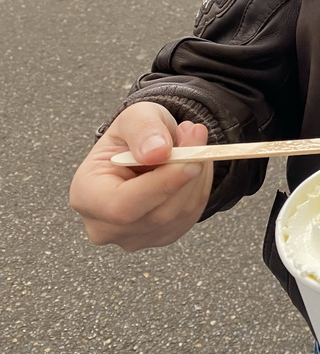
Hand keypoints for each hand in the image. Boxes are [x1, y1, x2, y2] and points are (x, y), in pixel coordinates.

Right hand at [69, 101, 213, 250]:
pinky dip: (199, 184)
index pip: (122, 206)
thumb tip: (157, 152)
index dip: (160, 185)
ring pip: (179, 213)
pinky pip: (191, 214)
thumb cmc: (133, 134)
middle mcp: (105, 226)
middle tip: (197, 134)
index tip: (189, 159)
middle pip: (156, 214)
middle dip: (185, 173)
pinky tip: (191, 162)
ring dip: (196, 174)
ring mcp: (134, 237)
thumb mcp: (134, 116)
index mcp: (87, 195)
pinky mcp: (162, 237)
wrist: (146, 148)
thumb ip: (143, 129)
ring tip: (191, 140)